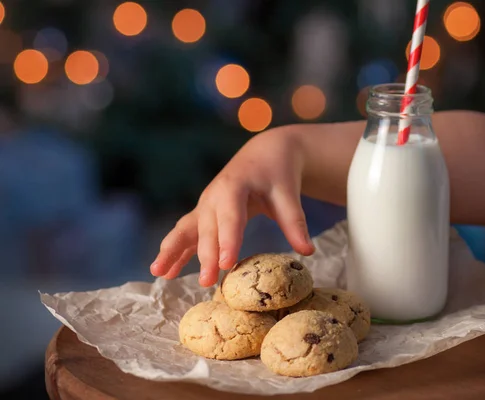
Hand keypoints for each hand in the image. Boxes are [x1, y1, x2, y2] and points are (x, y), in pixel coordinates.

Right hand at [149, 127, 314, 286]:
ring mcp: (206, 204)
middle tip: (207, 282)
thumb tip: (308, 252)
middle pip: (208, 228)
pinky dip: (174, 250)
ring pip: (186, 229)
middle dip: (206, 255)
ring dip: (172, 250)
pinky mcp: (204, 212)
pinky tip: (163, 271)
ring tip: (159, 273)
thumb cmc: (278, 173)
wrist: (265, 152)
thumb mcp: (288, 193)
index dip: (228, 240)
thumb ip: (295, 222)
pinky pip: (186, 232)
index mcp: (235, 186)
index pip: (231, 217)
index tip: (227, 264)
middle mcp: (214, 195)